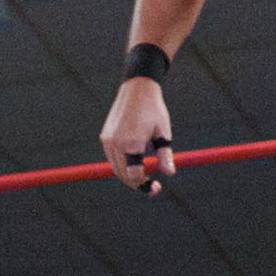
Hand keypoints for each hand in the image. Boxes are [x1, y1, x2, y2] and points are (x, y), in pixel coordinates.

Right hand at [101, 77, 174, 194]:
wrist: (137, 88)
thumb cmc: (154, 110)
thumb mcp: (163, 133)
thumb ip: (165, 155)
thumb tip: (170, 173)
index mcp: (132, 143)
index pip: (134, 175)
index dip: (145, 184)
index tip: (157, 187)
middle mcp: (116, 143)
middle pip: (123, 174)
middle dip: (137, 183)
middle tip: (153, 185)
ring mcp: (108, 140)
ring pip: (116, 168)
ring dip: (129, 175)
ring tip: (144, 174)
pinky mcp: (105, 137)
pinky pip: (112, 158)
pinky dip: (122, 164)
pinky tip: (135, 161)